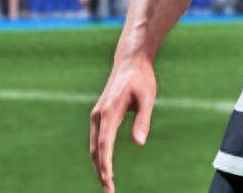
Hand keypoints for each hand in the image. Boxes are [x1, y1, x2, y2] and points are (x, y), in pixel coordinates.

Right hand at [89, 54, 156, 192]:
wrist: (130, 61)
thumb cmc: (141, 78)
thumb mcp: (148, 97)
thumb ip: (143, 120)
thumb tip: (139, 143)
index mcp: (110, 110)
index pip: (105, 144)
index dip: (105, 164)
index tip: (109, 180)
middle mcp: (99, 114)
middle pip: (96, 149)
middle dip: (100, 171)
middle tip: (109, 191)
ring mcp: (97, 114)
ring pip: (94, 146)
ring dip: (98, 165)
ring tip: (107, 183)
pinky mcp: (99, 114)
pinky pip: (96, 140)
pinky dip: (98, 155)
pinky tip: (105, 165)